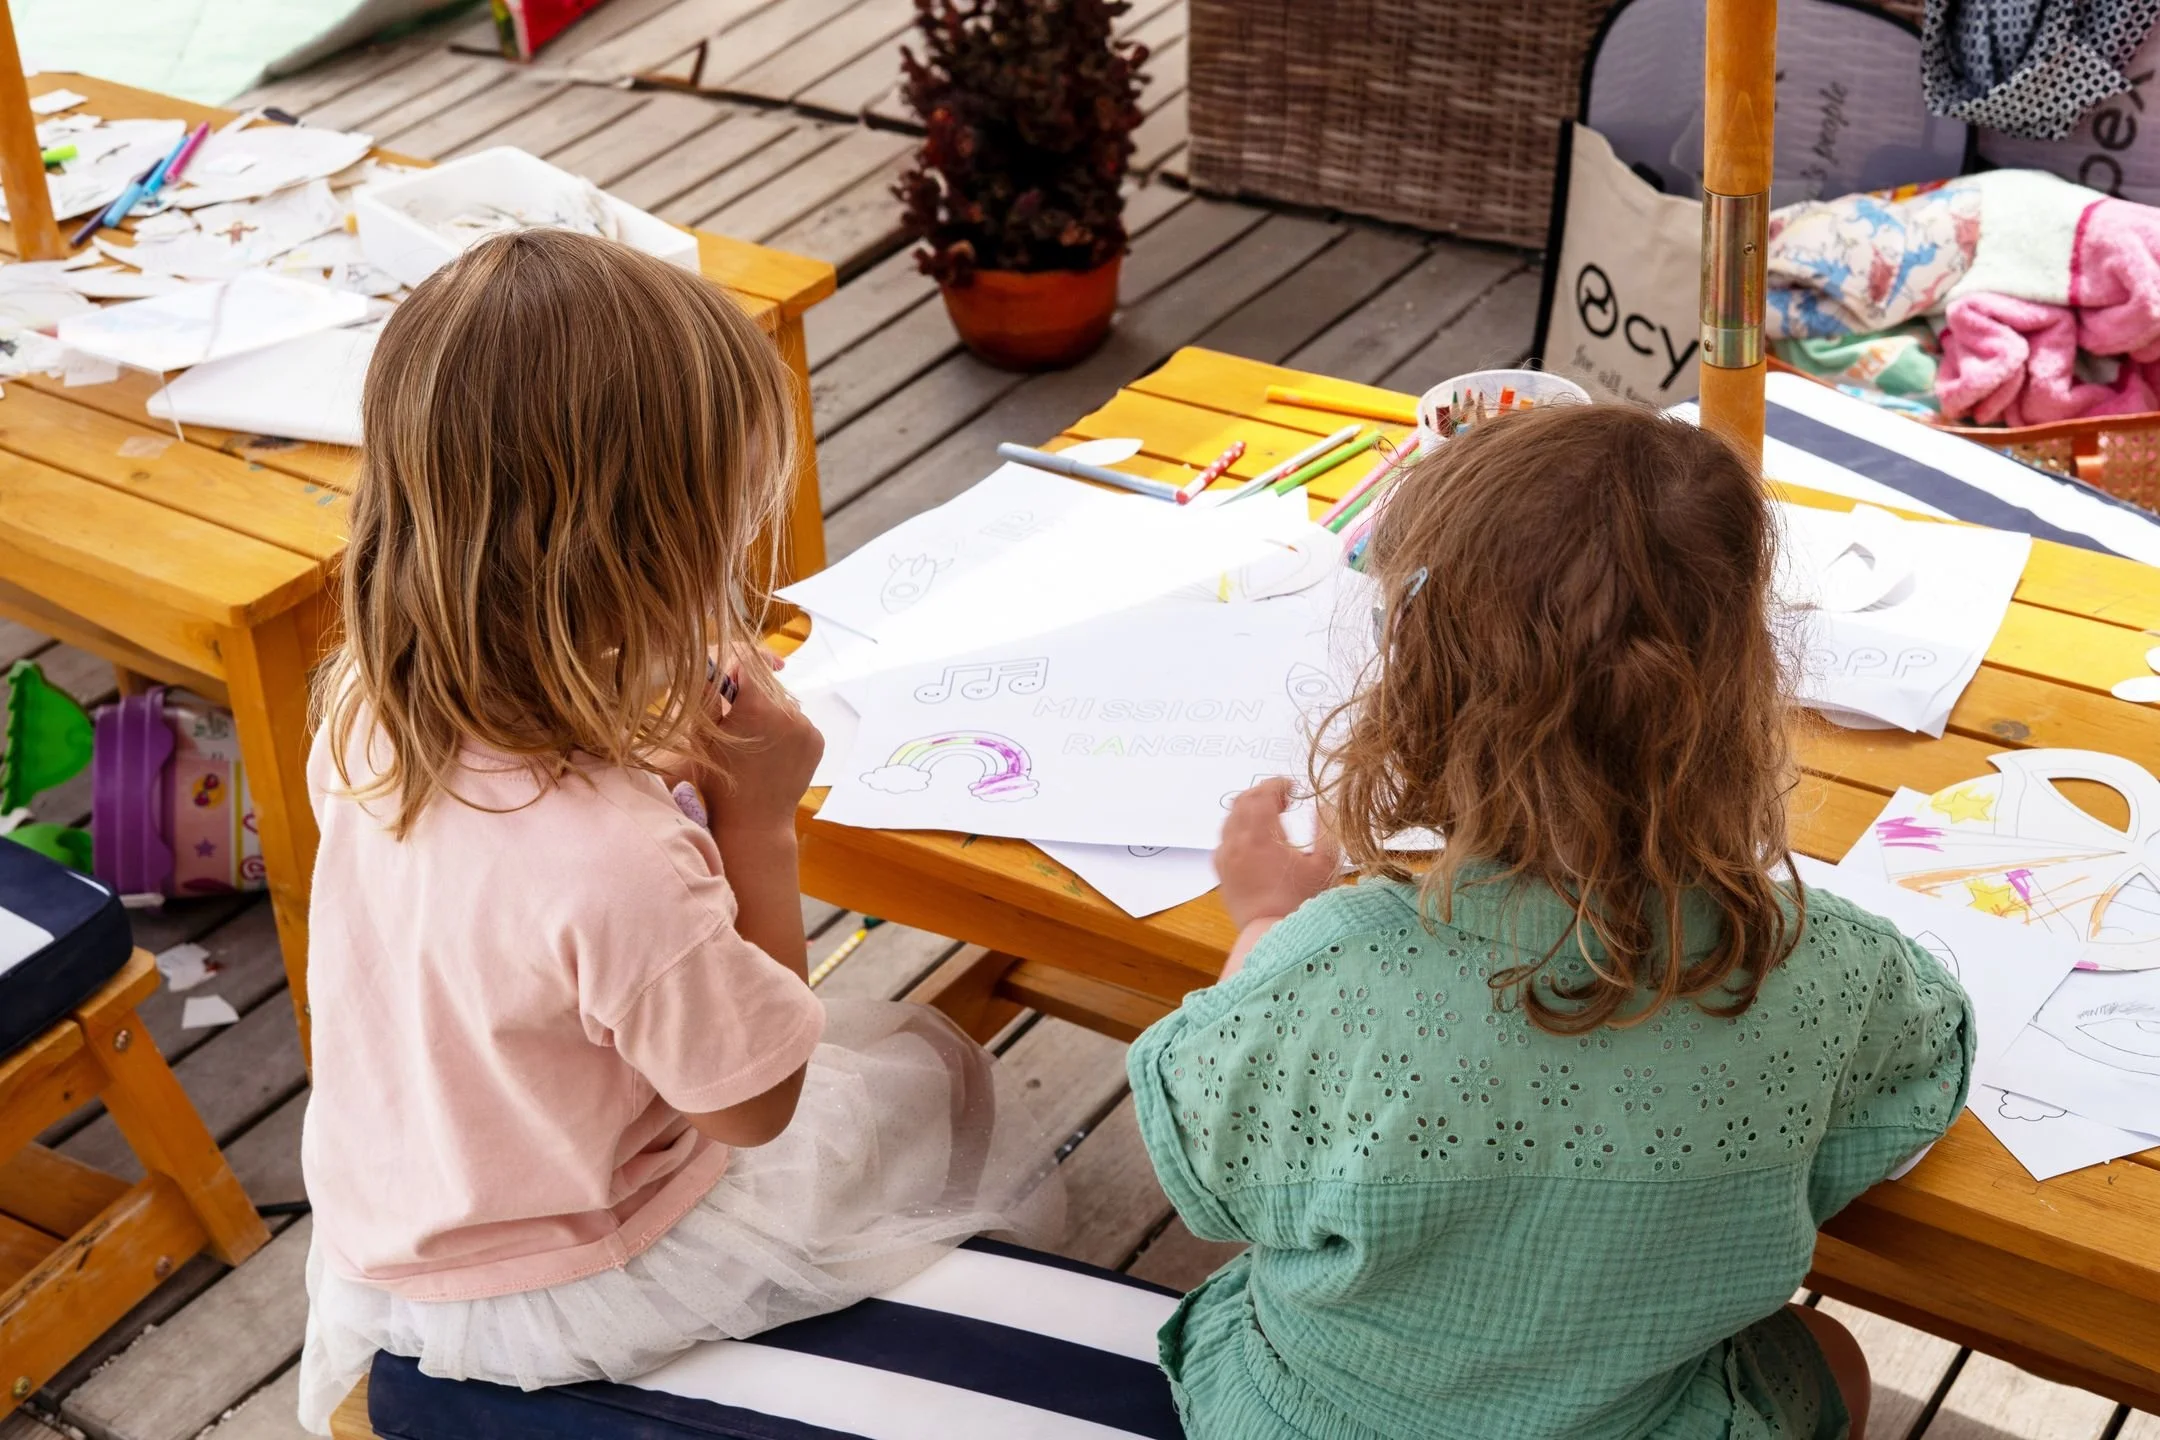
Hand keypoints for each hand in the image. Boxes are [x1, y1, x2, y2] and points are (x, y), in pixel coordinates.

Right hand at [703, 659, 822, 836]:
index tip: (731, 683)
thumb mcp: (704, 734)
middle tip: (740, 724)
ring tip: (757, 745)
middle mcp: (786, 711)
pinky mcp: (817, 740)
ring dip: (771, 715)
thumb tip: (716, 663)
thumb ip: (709, 693)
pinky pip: (799, 723)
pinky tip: (773, 754)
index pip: (749, 663)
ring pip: (784, 704)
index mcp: (756, 705)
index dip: (737, 670)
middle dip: (753, 697)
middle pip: (768, 685)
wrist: (755, 821)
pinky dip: (787, 731)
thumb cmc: (720, 779)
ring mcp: (806, 726)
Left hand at [1214, 778, 1340, 932]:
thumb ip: (1325, 830)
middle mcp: (1237, 842)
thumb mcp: (1325, 864)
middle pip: (1243, 800)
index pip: (1263, 794)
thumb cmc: (1302, 903)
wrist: (1273, 934)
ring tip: (1269, 814)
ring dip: (1248, 808)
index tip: (1292, 787)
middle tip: (1283, 798)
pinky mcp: (1221, 871)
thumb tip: (1322, 807)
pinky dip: (1237, 828)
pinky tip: (1253, 837)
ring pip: (1230, 818)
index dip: (1277, 785)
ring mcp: (1225, 856)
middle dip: (1263, 792)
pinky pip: (1224, 838)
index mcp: (1261, 835)